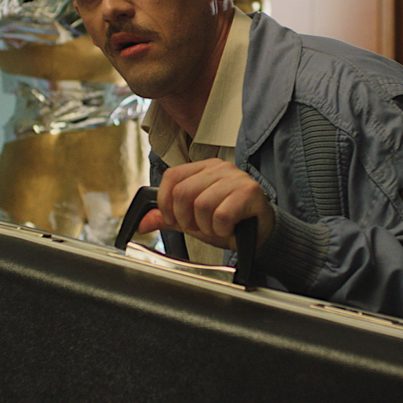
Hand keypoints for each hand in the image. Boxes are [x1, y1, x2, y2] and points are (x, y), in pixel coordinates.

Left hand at [139, 159, 274, 250]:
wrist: (259, 234)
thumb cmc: (228, 223)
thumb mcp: (193, 220)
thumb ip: (168, 218)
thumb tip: (143, 222)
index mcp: (204, 168)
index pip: (172, 176)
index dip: (165, 202)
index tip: (173, 218)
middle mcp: (220, 168)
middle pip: (183, 192)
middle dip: (186, 219)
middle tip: (199, 227)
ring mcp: (236, 178)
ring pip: (202, 205)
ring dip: (206, 227)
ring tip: (217, 228)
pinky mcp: (249, 192)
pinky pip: (221, 215)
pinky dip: (221, 230)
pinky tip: (229, 229)